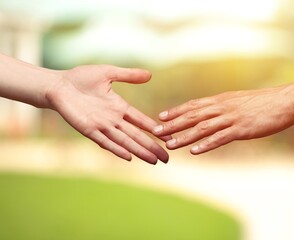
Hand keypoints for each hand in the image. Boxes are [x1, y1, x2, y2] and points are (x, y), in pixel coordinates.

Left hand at [47, 65, 168, 163]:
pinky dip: (117, 150)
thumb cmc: (80, 78)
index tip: (168, 136)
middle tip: (166, 158)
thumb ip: (128, 75)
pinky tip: (129, 157)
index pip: (141, 121)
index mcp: (119, 107)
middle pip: (137, 135)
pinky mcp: (89, 129)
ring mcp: (102, 126)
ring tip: (153, 161)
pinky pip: (105, 141)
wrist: (58, 84)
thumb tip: (150, 75)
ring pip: (125, 141)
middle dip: (152, 147)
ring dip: (139, 151)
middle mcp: (113, 119)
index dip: (154, 129)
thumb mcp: (108, 73)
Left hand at [153, 87, 293, 153]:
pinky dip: (207, 144)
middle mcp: (222, 107)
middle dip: (173, 125)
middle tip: (155, 132)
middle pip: (192, 116)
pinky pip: (221, 138)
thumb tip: (212, 114)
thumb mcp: (239, 101)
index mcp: (220, 100)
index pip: (193, 106)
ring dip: (184, 137)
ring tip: (169, 145)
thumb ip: (224, 107)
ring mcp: (231, 118)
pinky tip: (195, 151)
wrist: (285, 100)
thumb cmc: (263, 102)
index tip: (160, 118)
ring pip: (202, 128)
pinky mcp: (242, 129)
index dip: (175, 112)